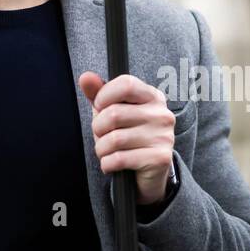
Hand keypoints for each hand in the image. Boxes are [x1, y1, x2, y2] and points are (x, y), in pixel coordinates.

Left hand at [79, 72, 173, 204]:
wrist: (149, 173)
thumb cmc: (128, 136)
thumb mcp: (113, 111)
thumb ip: (99, 93)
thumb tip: (85, 77)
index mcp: (153, 97)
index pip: (126, 85)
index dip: (104, 96)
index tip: (100, 107)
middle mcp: (162, 114)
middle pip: (114, 114)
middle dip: (98, 128)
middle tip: (101, 136)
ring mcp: (163, 137)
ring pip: (114, 139)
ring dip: (101, 149)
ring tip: (106, 152)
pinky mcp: (160, 158)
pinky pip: (119, 159)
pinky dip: (107, 164)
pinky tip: (111, 164)